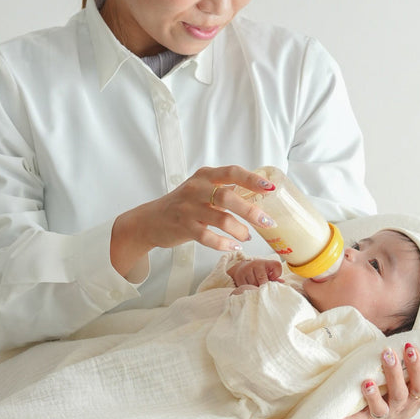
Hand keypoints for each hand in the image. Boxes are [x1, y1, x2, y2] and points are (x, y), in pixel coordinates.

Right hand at [110, 166, 275, 276]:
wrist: (150, 221)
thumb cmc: (182, 205)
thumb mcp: (201, 190)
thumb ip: (224, 190)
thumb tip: (256, 193)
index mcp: (205, 176)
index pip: (232, 172)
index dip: (251, 179)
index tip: (269, 188)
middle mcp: (196, 189)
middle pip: (228, 197)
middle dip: (251, 211)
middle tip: (267, 222)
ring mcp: (189, 208)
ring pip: (221, 219)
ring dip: (239, 230)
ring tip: (247, 236)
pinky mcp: (183, 227)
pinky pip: (208, 237)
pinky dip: (224, 244)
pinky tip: (233, 246)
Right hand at [227, 258, 283, 288]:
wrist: (241, 269)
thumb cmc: (258, 272)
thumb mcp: (266, 272)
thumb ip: (274, 278)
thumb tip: (282, 283)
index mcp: (265, 262)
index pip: (276, 265)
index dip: (277, 274)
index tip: (274, 278)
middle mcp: (255, 264)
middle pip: (262, 279)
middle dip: (264, 286)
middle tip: (264, 289)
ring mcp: (246, 270)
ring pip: (253, 284)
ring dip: (256, 289)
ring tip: (256, 288)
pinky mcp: (239, 277)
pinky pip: (246, 287)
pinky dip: (249, 290)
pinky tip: (250, 289)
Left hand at [337, 342, 419, 418]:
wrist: (402, 414)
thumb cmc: (417, 392)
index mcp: (419, 397)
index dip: (417, 367)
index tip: (409, 347)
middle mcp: (403, 407)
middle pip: (400, 393)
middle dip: (394, 373)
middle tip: (387, 353)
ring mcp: (385, 413)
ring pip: (380, 409)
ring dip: (373, 396)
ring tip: (366, 382)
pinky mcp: (369, 418)